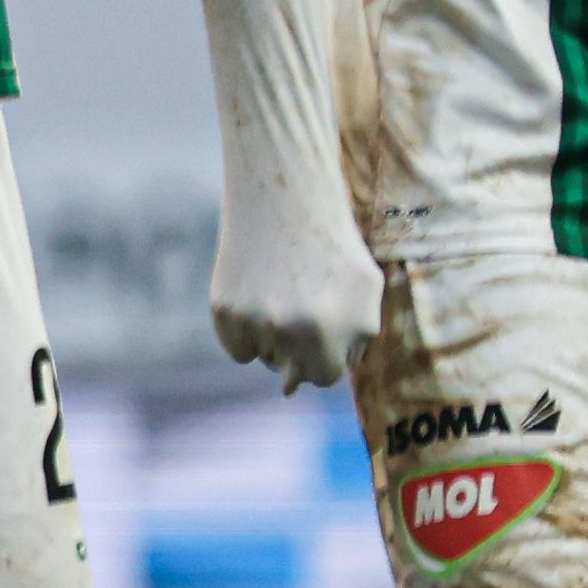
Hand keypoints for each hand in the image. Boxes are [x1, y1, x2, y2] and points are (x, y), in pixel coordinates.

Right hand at [209, 196, 379, 394]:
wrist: (284, 199)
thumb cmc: (334, 248)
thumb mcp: (365, 294)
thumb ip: (351, 344)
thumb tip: (295, 388)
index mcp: (329, 332)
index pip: (325, 376)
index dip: (327, 350)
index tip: (325, 324)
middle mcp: (288, 332)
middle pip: (290, 370)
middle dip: (298, 347)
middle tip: (302, 304)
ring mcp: (252, 321)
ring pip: (261, 357)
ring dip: (272, 337)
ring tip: (282, 291)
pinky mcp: (222, 309)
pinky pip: (236, 345)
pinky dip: (244, 330)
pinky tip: (256, 293)